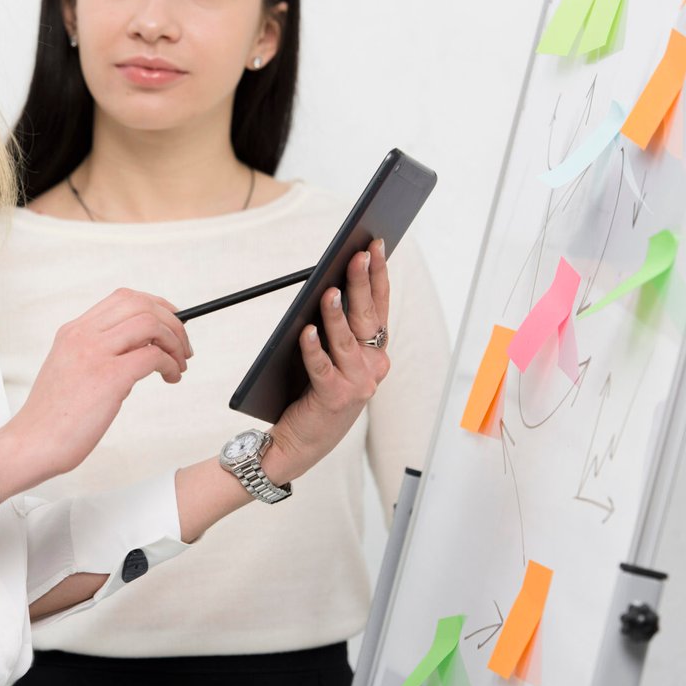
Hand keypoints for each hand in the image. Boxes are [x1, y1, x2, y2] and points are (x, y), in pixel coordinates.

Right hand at [0, 289, 190, 486]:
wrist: (32, 443)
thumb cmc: (52, 417)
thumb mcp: (70, 370)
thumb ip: (98, 354)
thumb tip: (138, 352)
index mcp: (73, 331)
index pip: (123, 299)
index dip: (155, 306)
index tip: (171, 321)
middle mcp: (82, 335)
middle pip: (140, 304)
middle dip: (172, 321)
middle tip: (183, 344)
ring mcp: (95, 354)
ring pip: (150, 324)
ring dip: (174, 341)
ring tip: (179, 363)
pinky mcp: (108, 377)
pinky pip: (153, 357)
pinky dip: (170, 364)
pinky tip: (171, 377)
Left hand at [263, 240, 390, 485]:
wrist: (305, 440)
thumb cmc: (317, 391)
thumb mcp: (335, 356)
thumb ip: (338, 327)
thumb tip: (330, 283)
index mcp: (375, 352)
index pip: (380, 305)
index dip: (378, 274)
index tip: (375, 245)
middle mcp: (373, 367)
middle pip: (367, 316)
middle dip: (362, 282)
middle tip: (358, 254)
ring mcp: (357, 384)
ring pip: (346, 340)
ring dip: (337, 313)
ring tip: (329, 290)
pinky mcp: (334, 397)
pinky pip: (321, 366)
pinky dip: (312, 347)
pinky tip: (305, 330)